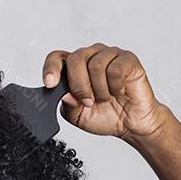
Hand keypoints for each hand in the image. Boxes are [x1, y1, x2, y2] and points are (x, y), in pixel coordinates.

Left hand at [42, 43, 169, 142]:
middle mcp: (91, 56)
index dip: (51, 68)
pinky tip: (119, 91)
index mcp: (75, 67)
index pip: (57, 57)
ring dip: (100, 89)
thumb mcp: (77, 116)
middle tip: (88, 101)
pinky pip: (115, 68)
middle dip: (79, 85)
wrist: (131, 124)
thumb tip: (62, 92)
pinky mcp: (128, 59)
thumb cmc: (105, 116)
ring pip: (96, 64)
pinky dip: (115, 85)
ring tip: (106, 98)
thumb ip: (67, 103)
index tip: (50, 84)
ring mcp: (109, 55)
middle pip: (76, 58)